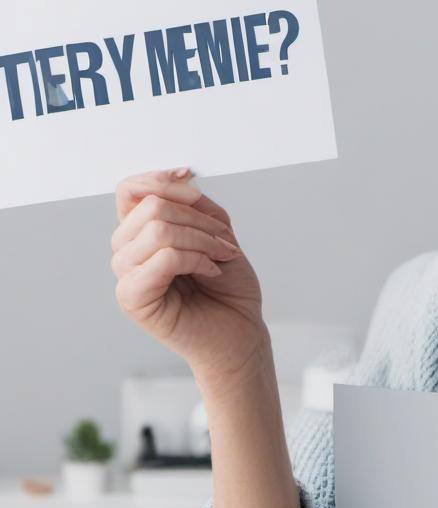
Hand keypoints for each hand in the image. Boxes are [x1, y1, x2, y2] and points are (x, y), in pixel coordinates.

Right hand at [110, 167, 266, 384]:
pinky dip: (197, 259)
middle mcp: (127, 252)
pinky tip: (211, 272)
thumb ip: (196, 205)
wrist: (241, 330)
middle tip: (225, 242)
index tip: (190, 177)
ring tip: (221, 257)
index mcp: (142, 234)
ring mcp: (126, 276)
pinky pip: (163, 258)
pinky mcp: (133, 299)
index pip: (129, 191)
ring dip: (202, 239)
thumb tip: (182, 179)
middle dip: (199, 219)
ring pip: (158, 230)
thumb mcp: (219, 232)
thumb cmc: (229, 287)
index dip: (158, 178)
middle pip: (149, 206)